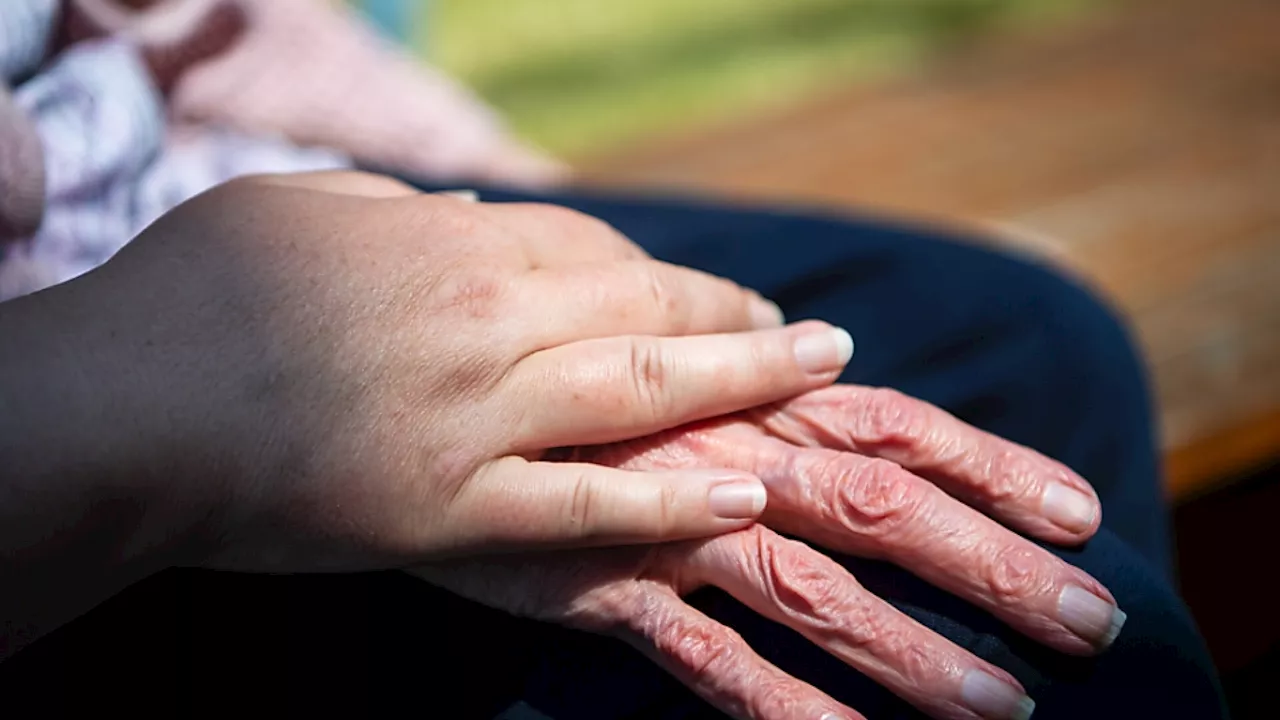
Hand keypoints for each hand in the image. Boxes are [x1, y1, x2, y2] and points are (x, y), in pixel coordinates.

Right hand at [47, 171, 854, 573]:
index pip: (597, 252)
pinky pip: (585, 508)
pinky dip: (670, 503)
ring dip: (746, 384)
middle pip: (645, 311)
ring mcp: (476, 417)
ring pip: (641, 394)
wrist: (119, 409)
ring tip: (816, 379)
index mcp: (448, 244)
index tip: (717, 295)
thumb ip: (395, 214)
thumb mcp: (299, 213)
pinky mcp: (451, 509)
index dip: (671, 278)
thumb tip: (458, 216)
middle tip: (815, 337)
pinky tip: (744, 495)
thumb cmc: (192, 297)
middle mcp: (485, 320)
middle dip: (741, 322)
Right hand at [415, 386, 1120, 719]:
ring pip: (810, 593)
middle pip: (884, 508)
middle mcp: (729, 455)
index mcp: (753, 396)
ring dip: (909, 654)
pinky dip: (780, 705)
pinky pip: (704, 659)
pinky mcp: (603, 589)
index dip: (993, 465)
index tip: (1080, 514)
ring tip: (1004, 710)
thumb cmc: (559, 353)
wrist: (421, 379)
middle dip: (993, 567)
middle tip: (1092, 623)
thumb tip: (818, 348)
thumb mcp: (660, 337)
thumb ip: (745, 356)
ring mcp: (668, 526)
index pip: (897, 425)